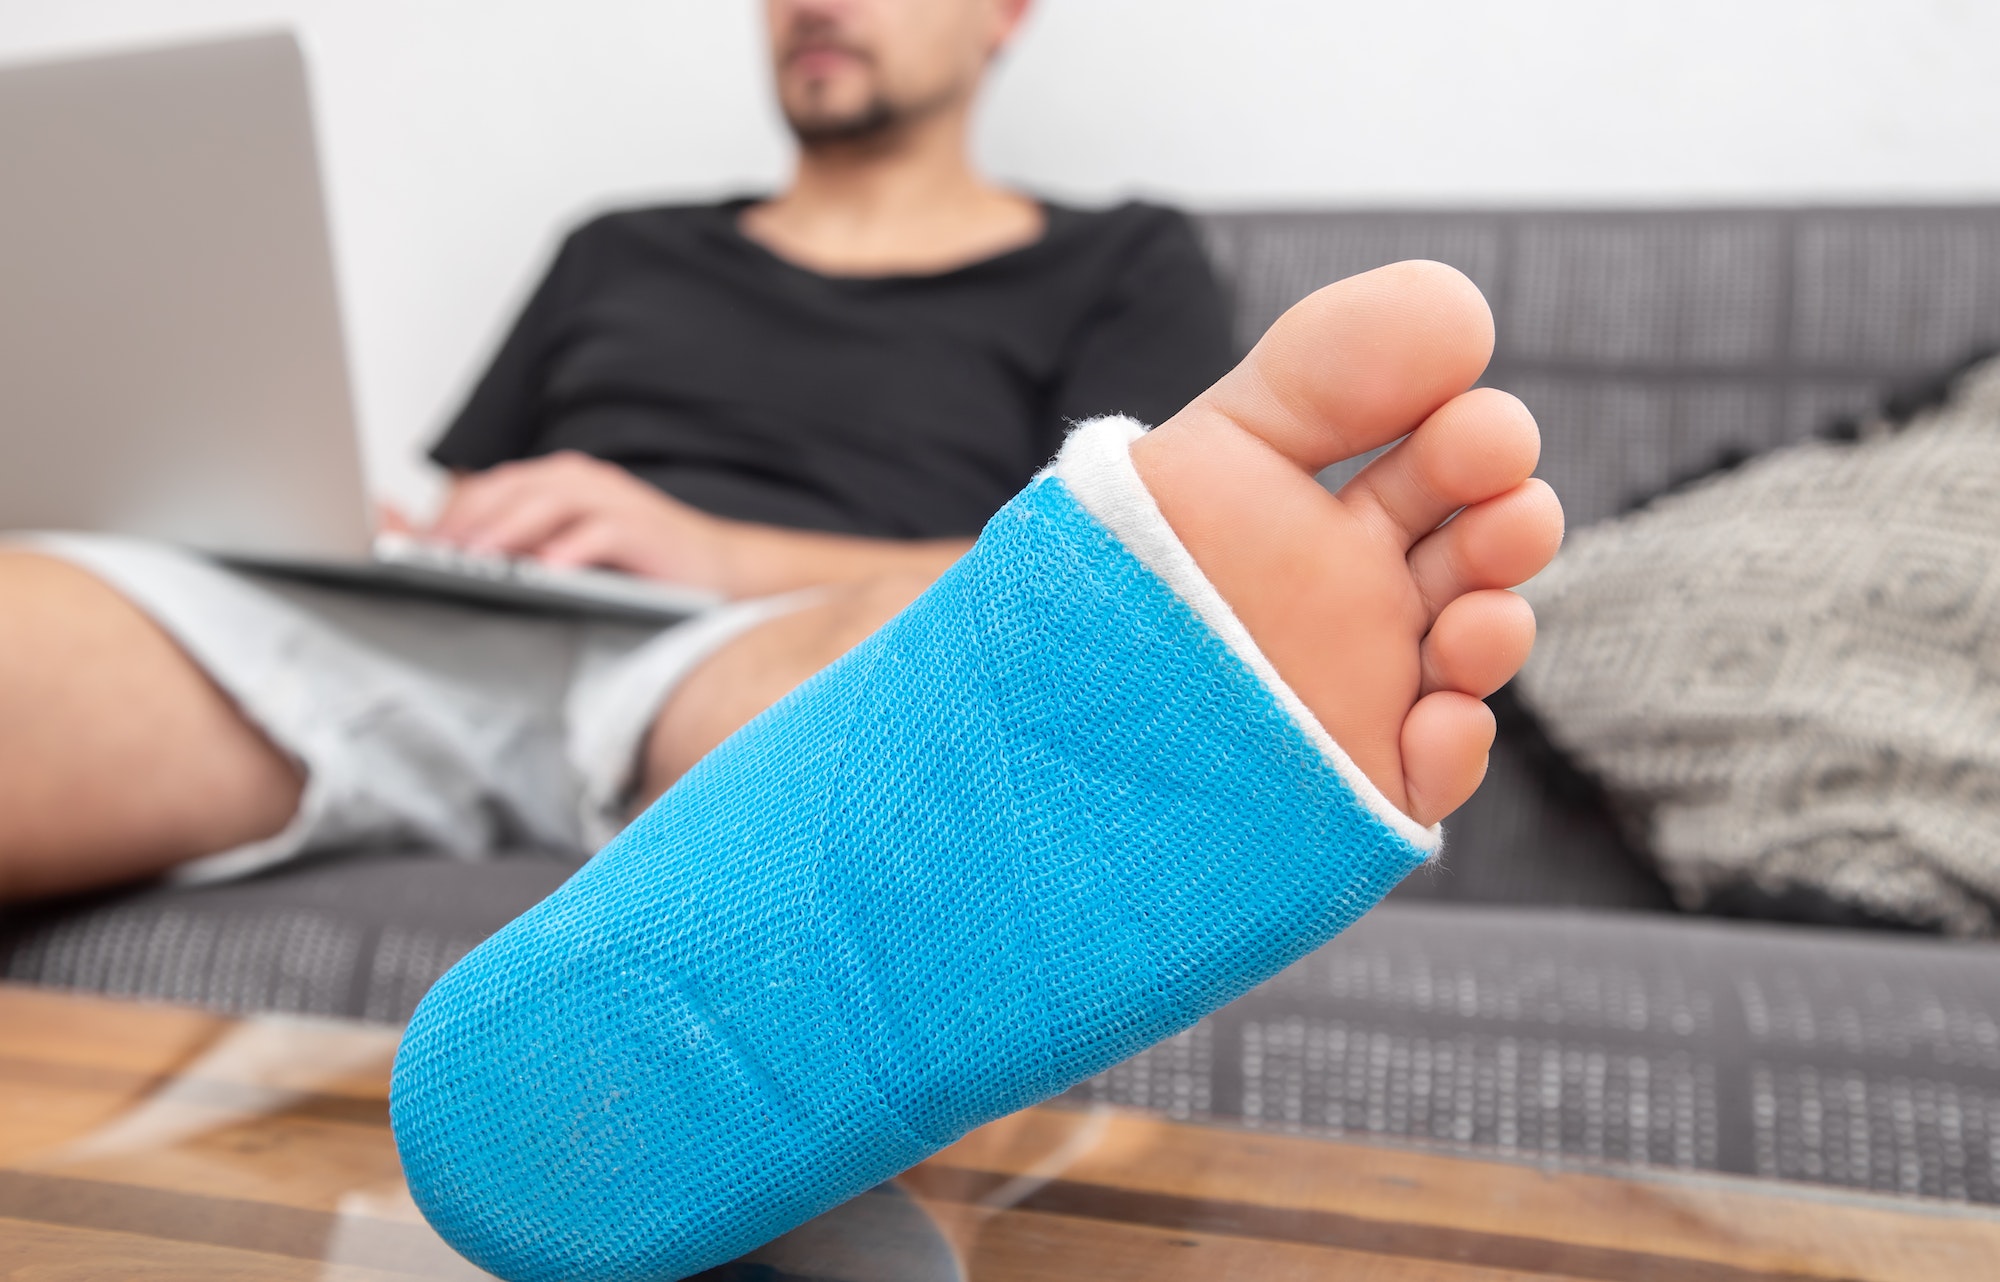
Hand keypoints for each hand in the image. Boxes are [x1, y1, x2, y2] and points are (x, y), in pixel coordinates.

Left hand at [427, 452, 734, 590]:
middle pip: (509, 490)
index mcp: (558, 480)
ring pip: (547, 504)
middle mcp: (582, 480)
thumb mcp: (566, 551)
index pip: (487, 488)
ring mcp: (614, 500)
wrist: (719, 570)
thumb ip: (514, 547)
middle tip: (431, 561)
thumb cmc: (637, 565)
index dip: (446, 517)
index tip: (411, 553)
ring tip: (475, 563)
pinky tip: (548, 573)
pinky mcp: (643, 528)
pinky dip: (571, 551)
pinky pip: (600, 533)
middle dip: (466, 524)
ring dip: (507, 532)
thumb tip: (445, 553)